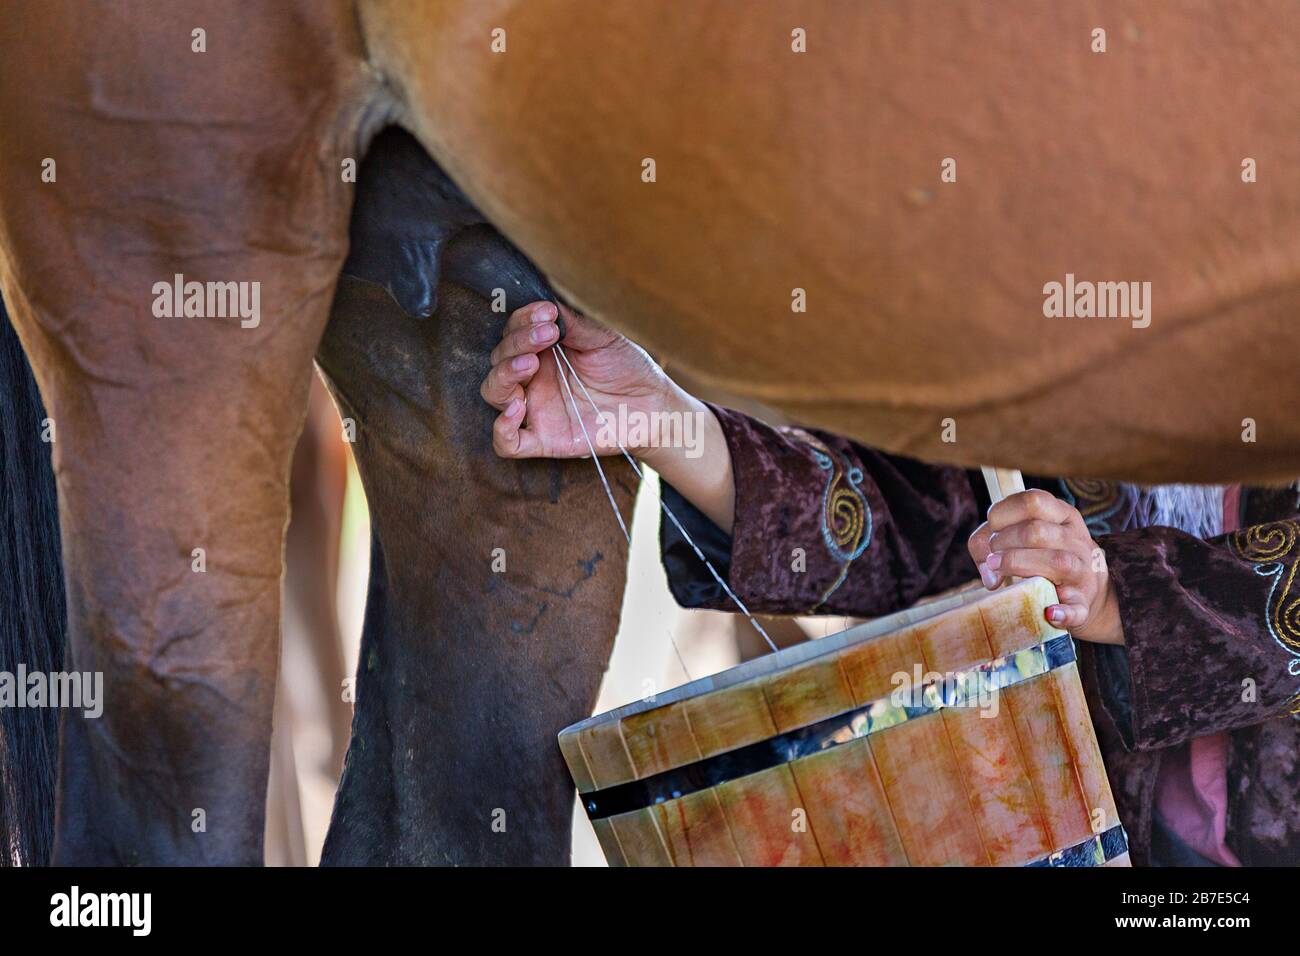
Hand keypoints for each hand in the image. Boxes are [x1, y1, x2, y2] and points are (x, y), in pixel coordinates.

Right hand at [481, 300, 678, 459]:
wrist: (653, 406)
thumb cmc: (628, 370)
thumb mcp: (603, 339)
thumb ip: (573, 324)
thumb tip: (546, 305)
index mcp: (543, 352)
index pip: (513, 332)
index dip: (522, 320)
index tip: (546, 313)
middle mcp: (534, 378)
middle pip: (499, 359)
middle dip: (517, 342)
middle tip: (547, 334)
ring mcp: (536, 408)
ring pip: (494, 393)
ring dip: (504, 374)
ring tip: (530, 363)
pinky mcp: (544, 440)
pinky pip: (507, 442)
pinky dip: (502, 427)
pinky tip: (517, 409)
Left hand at [967, 489, 1123, 643]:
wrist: (1086, 592)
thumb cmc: (1041, 558)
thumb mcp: (1021, 538)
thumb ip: (988, 543)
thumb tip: (989, 573)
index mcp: (1063, 516)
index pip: (1033, 501)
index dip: (1002, 514)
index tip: (992, 529)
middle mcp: (1077, 540)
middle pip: (1036, 531)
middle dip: (1002, 542)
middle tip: (992, 557)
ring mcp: (1084, 572)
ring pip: (1056, 562)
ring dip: (1018, 565)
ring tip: (997, 571)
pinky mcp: (1084, 604)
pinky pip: (1077, 608)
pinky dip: (1063, 612)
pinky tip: (1049, 613)